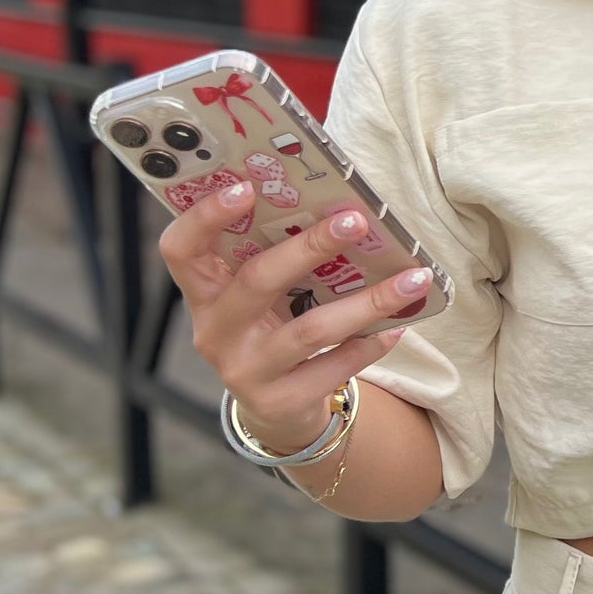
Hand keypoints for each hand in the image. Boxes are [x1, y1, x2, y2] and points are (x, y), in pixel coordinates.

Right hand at [156, 183, 421, 455]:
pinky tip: (398, 325)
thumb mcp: (261, 294)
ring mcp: (243, 370)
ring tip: (411, 278)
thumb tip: (337, 205)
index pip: (180, 249)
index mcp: (204, 291)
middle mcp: (214, 331)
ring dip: (365, 302)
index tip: (245, 186)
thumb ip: (275, 255)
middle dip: (309, 247)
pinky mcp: (278, 402)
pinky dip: (370, 344)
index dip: (205, 217)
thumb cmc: (272, 327)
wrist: (277, 407)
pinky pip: (333, 368)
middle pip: (256, 281)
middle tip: (355, 221)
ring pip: (308, 329)